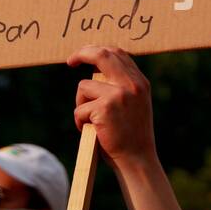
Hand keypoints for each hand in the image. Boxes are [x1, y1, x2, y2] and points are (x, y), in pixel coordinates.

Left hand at [68, 46, 156, 166]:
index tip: (84, 54)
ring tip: (90, 122)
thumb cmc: (130, 136)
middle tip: (70, 61)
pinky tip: (92, 132)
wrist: (137, 160)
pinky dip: (80, 121)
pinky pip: (79, 109)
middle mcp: (132, 85)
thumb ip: (121, 86)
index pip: (117, 53)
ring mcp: (119, 95)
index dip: (98, 49)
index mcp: (140, 83)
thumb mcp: (133, 105)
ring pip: (84, 87)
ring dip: (80, 105)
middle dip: (82, 54)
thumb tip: (94, 68)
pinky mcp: (105, 108)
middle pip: (102, 55)